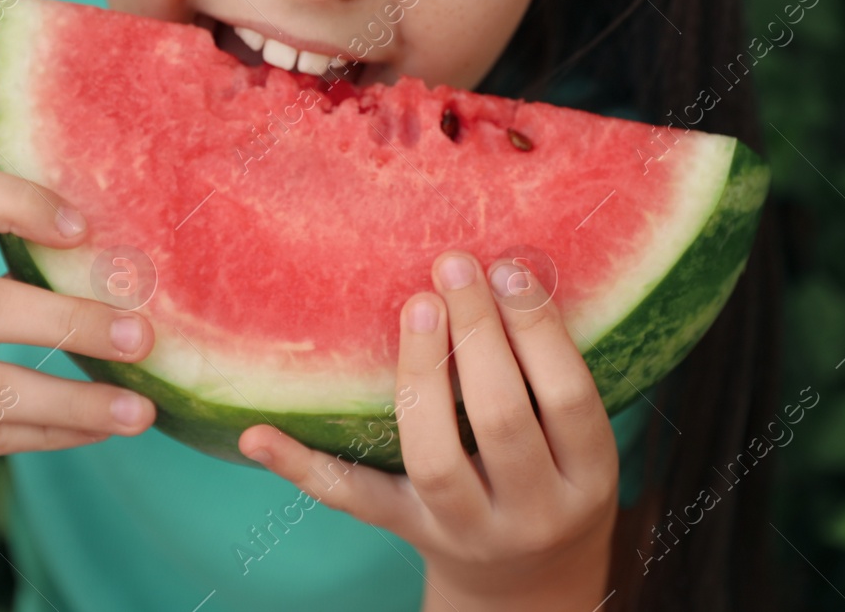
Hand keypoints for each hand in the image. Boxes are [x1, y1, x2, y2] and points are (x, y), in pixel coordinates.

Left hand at [237, 251, 618, 610]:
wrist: (528, 583)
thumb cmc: (553, 475)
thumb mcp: (579, 440)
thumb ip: (551, 370)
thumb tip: (504, 269)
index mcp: (587, 478)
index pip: (567, 398)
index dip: (537, 329)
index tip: (507, 267)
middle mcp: (531, 511)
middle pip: (501, 420)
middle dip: (477, 335)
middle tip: (454, 265)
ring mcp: (464, 528)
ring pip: (434, 456)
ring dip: (421, 373)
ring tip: (418, 304)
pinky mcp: (407, 531)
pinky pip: (352, 498)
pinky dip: (301, 466)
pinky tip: (257, 434)